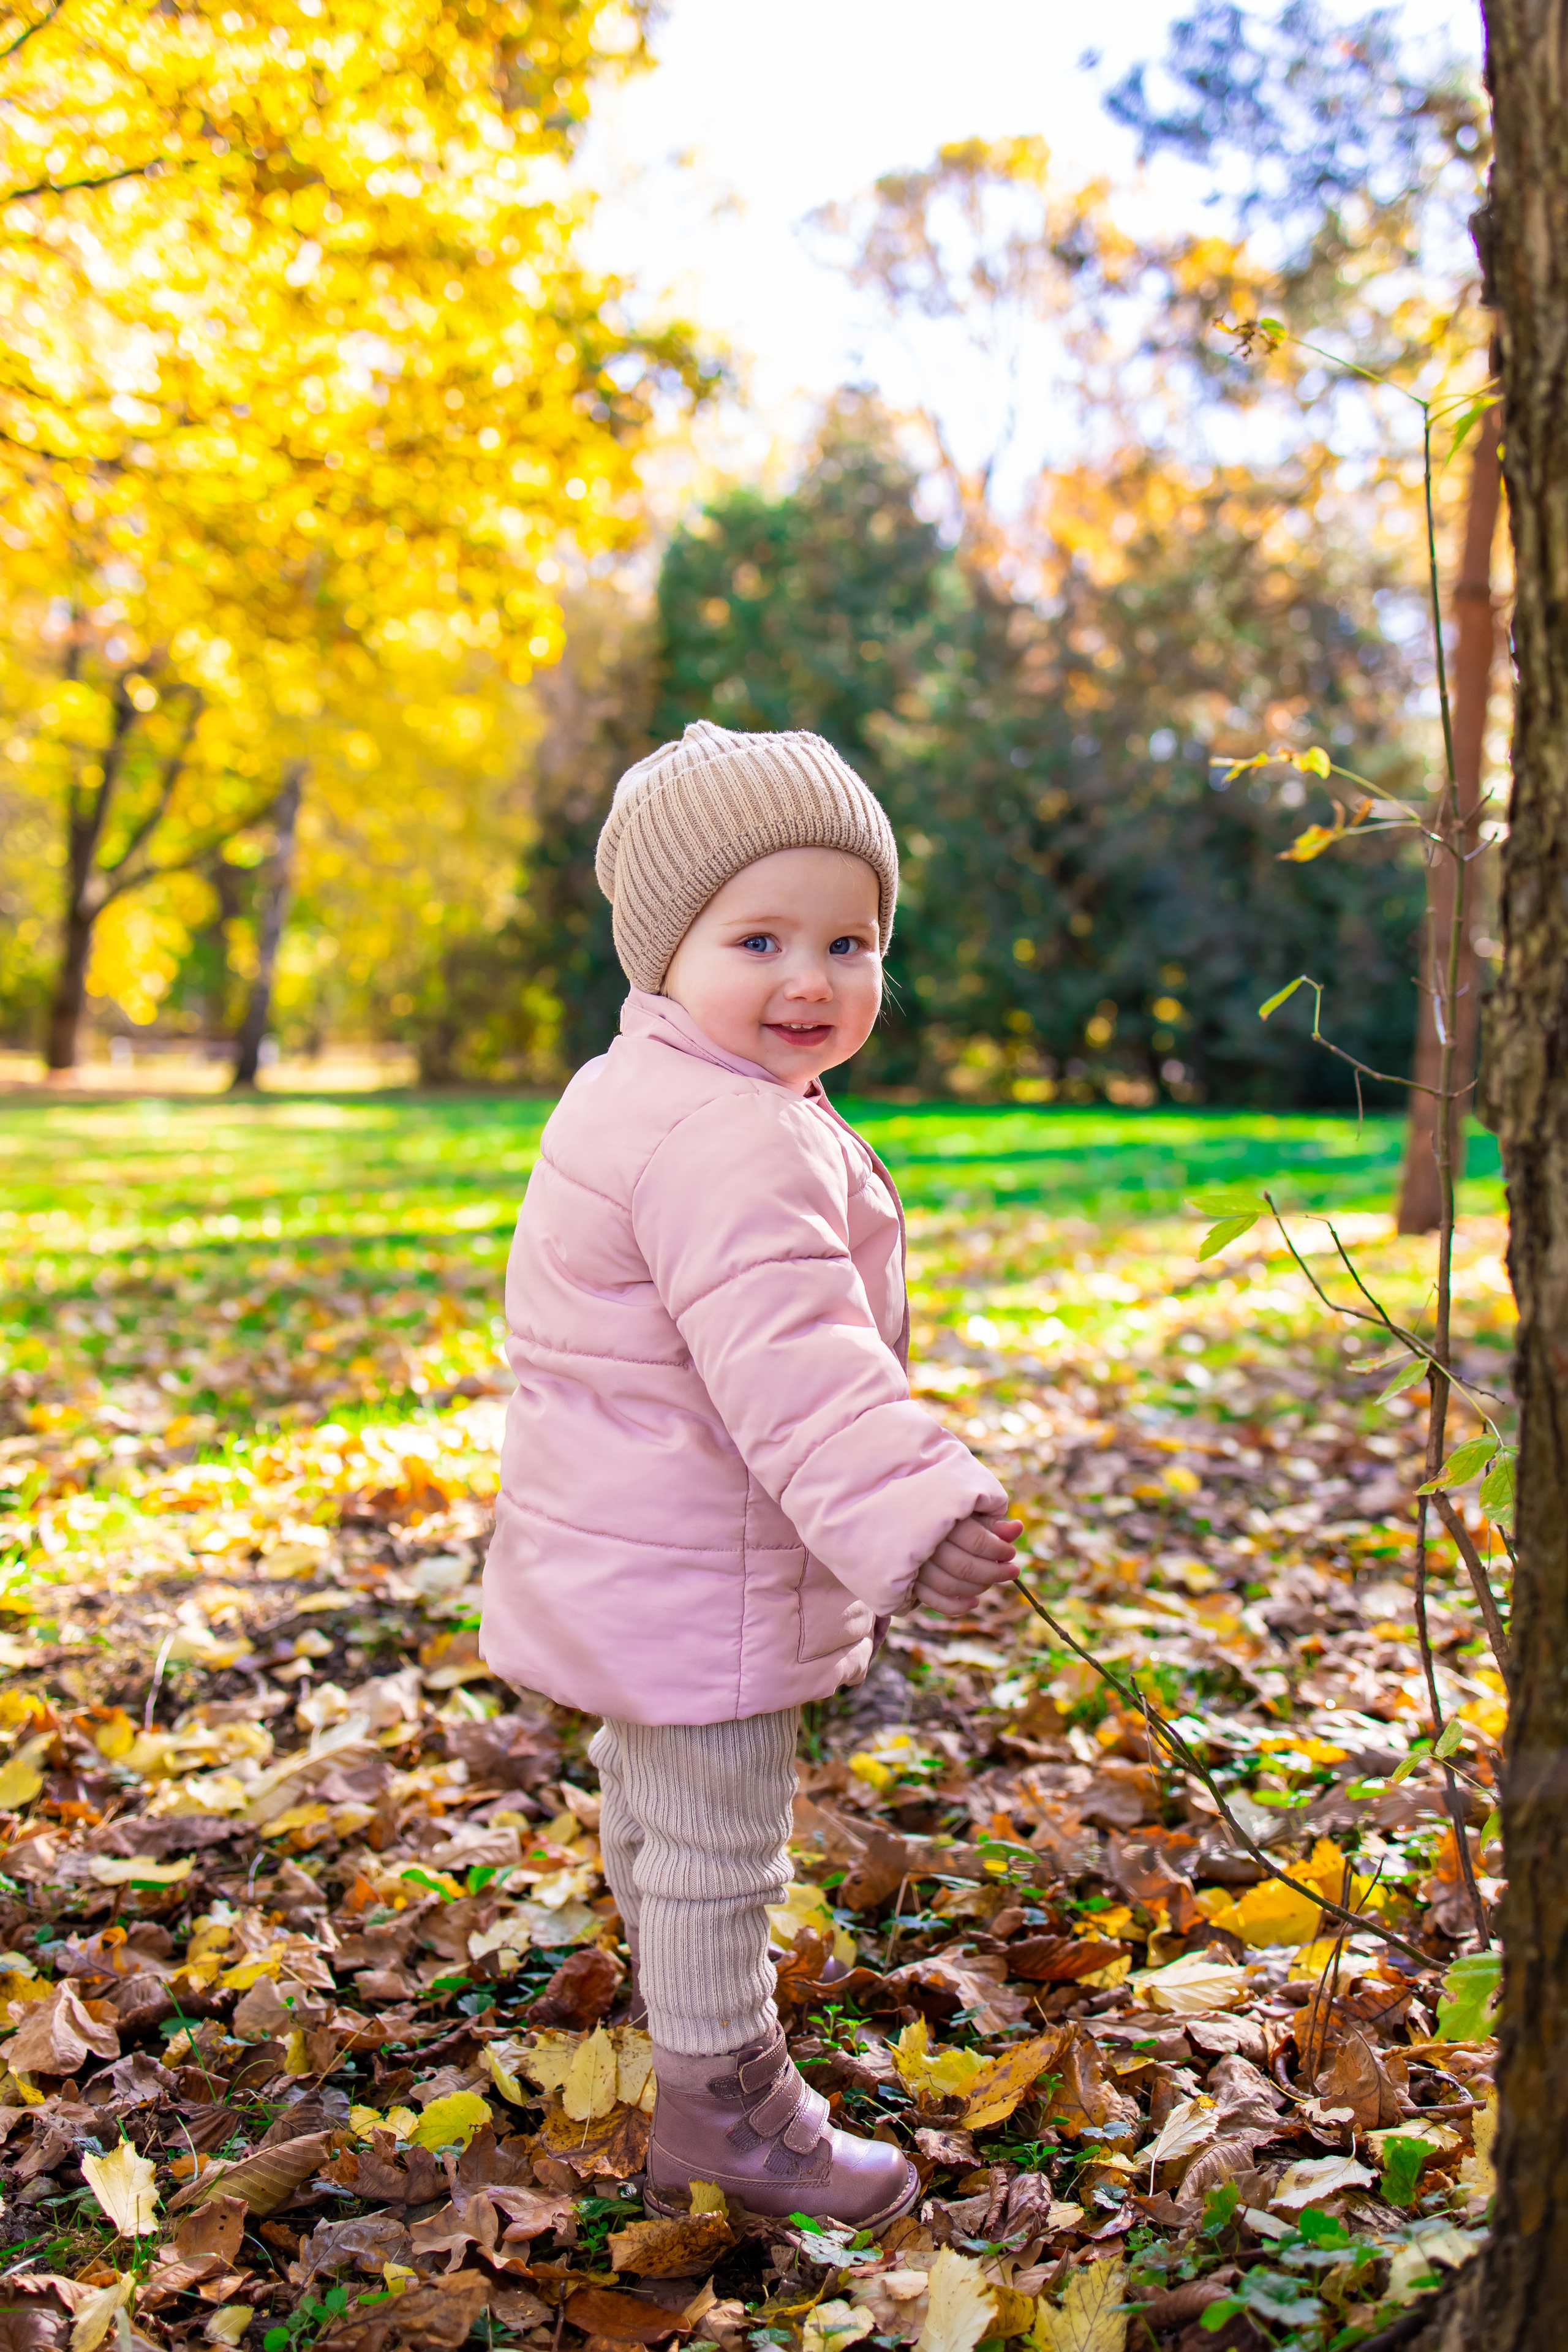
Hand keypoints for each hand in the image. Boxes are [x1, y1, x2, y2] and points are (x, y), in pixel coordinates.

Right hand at [902, 1509, 1022, 1617]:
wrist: (910, 1523)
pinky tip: (974, 1602)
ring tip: (993, 1581)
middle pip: (964, 1567)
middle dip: (994, 1572)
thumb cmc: (950, 1519)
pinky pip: (934, 1601)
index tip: (1011, 1552)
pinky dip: (956, 1606)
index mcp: (940, 1519)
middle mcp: (924, 1543)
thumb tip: (1017, 1528)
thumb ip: (992, 1523)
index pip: (975, 1540)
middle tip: (1012, 1570)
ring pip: (950, 1586)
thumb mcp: (970, 1514)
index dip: (998, 1549)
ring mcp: (915, 1565)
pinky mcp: (911, 1583)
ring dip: (979, 1588)